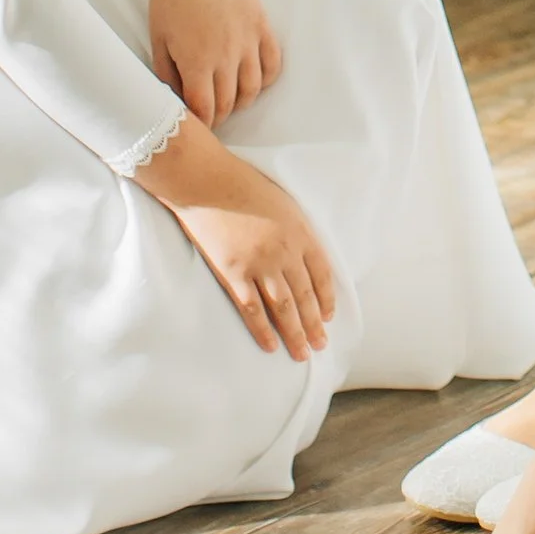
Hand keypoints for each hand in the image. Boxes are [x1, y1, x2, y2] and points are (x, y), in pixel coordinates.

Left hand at [120, 0, 280, 121]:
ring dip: (241, 101)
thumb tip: (175, 102)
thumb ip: (166, 76)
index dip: (201, 124)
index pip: (205, 109)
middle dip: (218, 116)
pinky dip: (266, 78)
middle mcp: (226, 55)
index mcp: (196, 61)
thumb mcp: (157, 40)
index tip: (197, 127)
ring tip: (230, 100)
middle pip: (228, 103)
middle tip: (211, 117)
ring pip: (252, 88)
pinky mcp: (261, 25)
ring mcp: (247, 40)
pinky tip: (253, 80)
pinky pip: (272, 62)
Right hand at [135, 126, 336, 358]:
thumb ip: (295, 230)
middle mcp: (285, 252)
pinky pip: (252, 310)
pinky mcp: (234, 274)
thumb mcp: (283, 201)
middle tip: (320, 345)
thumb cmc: (242, 184)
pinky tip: (271, 346)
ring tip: (302, 353)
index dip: (327, 298)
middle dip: (314, 324)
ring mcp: (260, 265)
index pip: (322, 274)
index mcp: (301, 231)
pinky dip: (263, 331)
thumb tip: (302, 256)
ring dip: (295, 334)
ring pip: (283, 309)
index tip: (328, 316)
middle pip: (305, 296)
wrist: (206, 180)